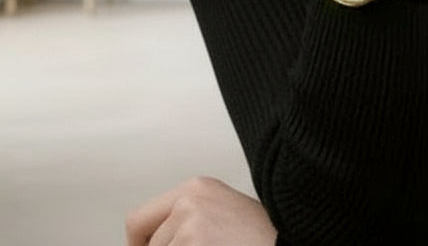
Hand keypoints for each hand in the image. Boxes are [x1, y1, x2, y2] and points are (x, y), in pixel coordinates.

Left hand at [125, 176, 276, 245]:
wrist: (289, 239)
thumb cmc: (264, 235)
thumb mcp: (222, 213)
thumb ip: (188, 219)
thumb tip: (156, 242)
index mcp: (197, 188)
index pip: (139, 220)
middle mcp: (190, 200)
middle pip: (150, 245)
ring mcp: (191, 223)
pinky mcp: (195, 242)